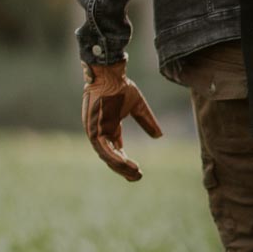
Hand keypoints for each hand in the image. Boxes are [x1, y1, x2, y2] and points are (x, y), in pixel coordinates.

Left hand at [82, 60, 162, 181]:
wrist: (109, 75)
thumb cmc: (120, 87)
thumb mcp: (138, 107)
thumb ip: (146, 121)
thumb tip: (159, 136)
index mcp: (109, 127)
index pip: (116, 151)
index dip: (125, 162)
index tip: (138, 171)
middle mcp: (100, 132)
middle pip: (111, 157)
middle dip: (124, 169)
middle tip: (137, 177)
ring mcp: (95, 131)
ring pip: (107, 156)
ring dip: (120, 166)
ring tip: (135, 173)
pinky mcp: (93, 129)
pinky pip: (103, 149)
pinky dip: (114, 157)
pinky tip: (126, 163)